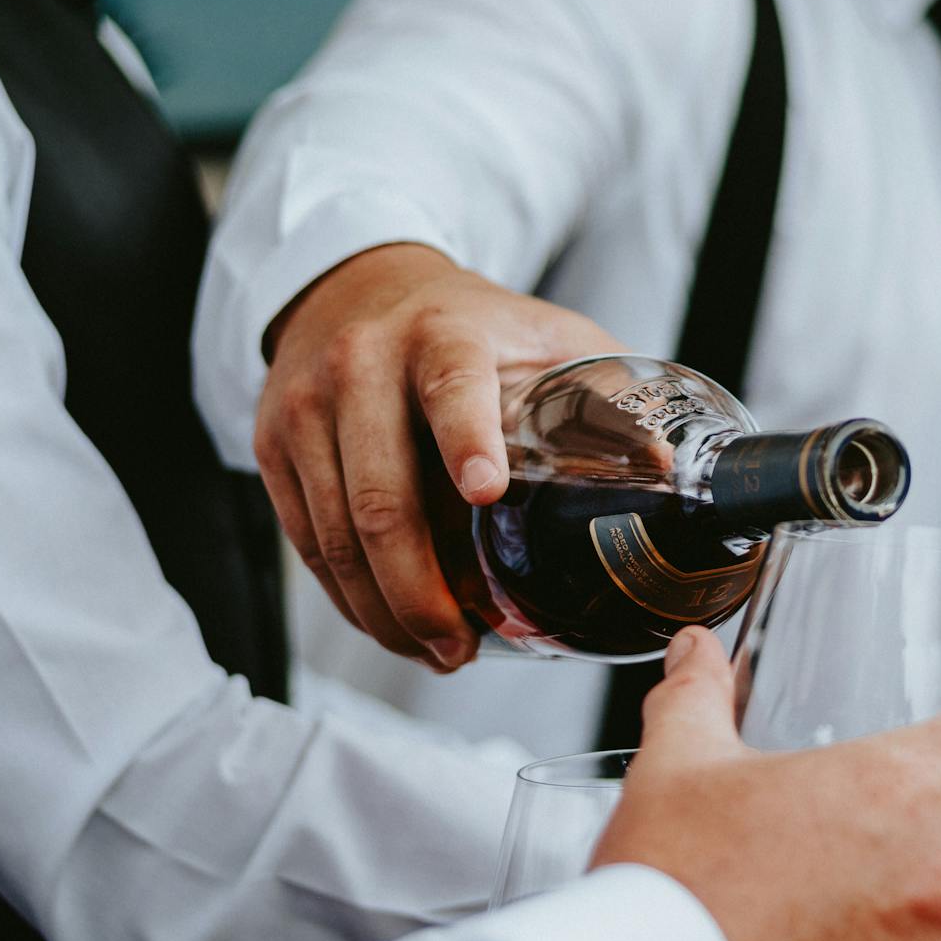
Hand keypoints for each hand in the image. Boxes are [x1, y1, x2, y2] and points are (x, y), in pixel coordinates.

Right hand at [256, 243, 622, 669]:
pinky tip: (389, 625)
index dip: (467, 441)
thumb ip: (604, 396)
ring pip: (336, 536)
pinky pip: (306, 542)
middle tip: (463, 646)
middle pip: (382, 499)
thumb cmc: (467, 325)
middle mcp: (362, 365)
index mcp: (443, 334)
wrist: (355, 286)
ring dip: (385, 612)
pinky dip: (347, 598)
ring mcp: (306, 408)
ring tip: (437, 653)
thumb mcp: (545, 337)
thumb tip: (668, 473)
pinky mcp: (272, 446)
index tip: (488, 493)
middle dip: (422, 591)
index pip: (452, 389)